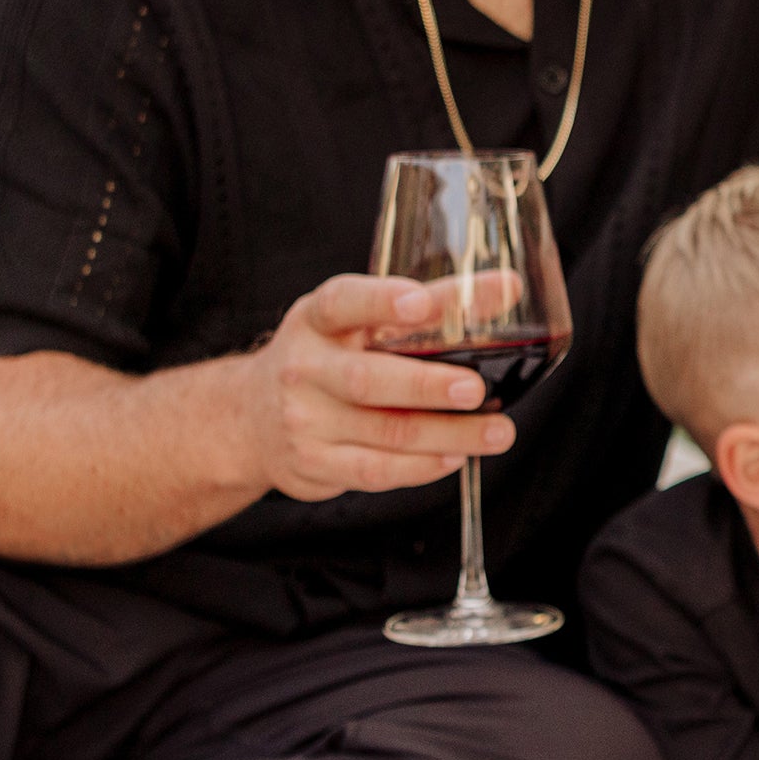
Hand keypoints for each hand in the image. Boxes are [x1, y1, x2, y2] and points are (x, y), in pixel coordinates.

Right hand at [246, 274, 515, 502]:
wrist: (250, 417)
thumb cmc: (325, 359)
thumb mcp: (355, 322)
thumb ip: (420, 309)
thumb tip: (508, 289)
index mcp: (317, 320)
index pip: (345, 302)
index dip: (382, 301)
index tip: (420, 301)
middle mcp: (304, 367)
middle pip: (368, 379)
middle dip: (427, 386)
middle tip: (476, 389)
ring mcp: (303, 419)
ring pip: (385, 431)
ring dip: (449, 434)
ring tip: (498, 432)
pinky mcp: (311, 463)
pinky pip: (375, 470)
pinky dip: (421, 467)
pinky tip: (454, 457)